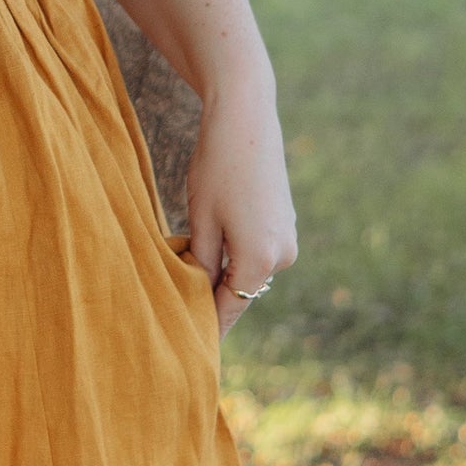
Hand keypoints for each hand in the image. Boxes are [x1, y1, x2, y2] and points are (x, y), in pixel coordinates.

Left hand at [183, 79, 297, 337]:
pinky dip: (234, 255)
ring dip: (221, 276)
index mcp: (260, 261)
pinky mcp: (285, 222)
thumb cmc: (216, 167)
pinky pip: (256, 251)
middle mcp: (283, 256)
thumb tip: (198, 295)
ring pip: (248, 271)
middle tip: (178, 319)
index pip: (228, 308)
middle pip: (240, 291)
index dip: (205, 327)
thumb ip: (202, 264)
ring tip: (186, 284)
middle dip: (211, 300)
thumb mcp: (201, 220)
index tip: (186, 348)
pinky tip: (208, 251)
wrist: (245, 117)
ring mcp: (287, 238)